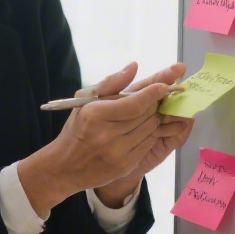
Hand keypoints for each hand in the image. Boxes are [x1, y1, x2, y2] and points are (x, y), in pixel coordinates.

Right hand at [19, 62, 172, 214]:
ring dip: (158, 117)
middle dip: (159, 102)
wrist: (66, 167)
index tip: (166, 84)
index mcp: (95, 115)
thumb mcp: (85, 100)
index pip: (135, 103)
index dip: (154, 92)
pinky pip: (149, 144)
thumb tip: (134, 66)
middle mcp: (107, 135)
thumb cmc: (76, 128)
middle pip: (147, 115)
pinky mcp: (126, 165)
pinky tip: (148, 126)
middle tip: (168, 92)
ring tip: (157, 108)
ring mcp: (118, 152)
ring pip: (151, 129)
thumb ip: (111, 83)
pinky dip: (153, 133)